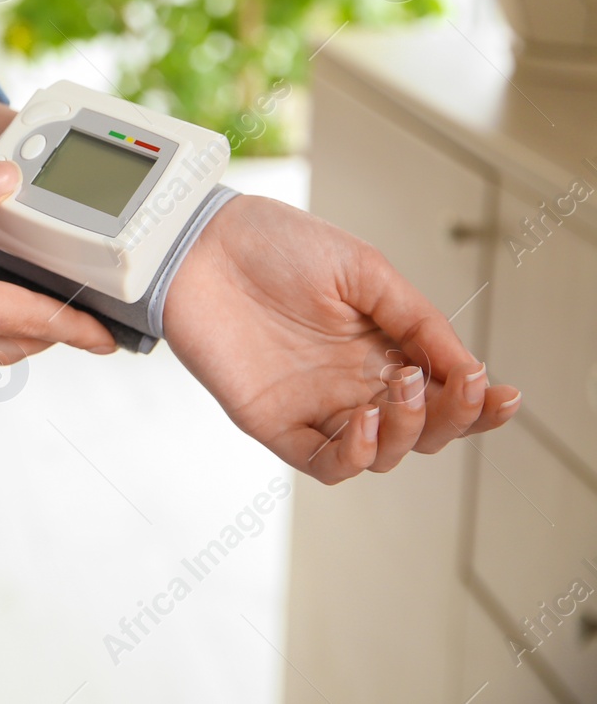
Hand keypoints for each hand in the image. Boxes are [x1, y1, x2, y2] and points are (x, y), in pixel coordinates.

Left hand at [162, 195, 520, 483]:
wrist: (201, 243)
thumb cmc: (274, 244)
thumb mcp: (364, 270)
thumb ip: (417, 320)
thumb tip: (472, 369)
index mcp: (381, 345)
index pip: (442, 391)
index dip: (478, 404)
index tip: (504, 395)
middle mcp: (352, 381)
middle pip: (421, 429)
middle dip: (450, 418)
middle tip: (448, 386)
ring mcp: (314, 404)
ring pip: (381, 453)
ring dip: (407, 434)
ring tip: (401, 392)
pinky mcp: (272, 420)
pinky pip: (324, 463)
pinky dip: (354, 456)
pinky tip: (364, 423)